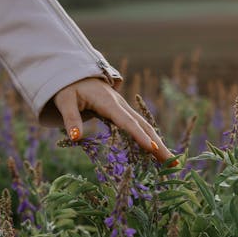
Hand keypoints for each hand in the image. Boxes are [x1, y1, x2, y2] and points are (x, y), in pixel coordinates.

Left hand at [53, 78, 177, 164]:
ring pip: (145, 126)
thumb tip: (75, 138)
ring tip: (171, 162)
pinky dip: (150, 139)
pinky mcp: (123, 113)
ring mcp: (123, 109)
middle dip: (158, 144)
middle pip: (143, 125)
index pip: (127, 121)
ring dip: (158, 143)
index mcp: (108, 102)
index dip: (139, 135)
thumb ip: (70, 119)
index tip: (152, 148)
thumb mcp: (65, 102)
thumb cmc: (69, 88)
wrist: (75, 74)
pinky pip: (139, 127)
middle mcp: (120, 105)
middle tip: (172, 162)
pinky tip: (157, 153)